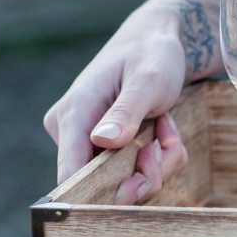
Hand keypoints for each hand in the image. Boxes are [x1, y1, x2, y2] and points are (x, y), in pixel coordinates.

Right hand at [43, 9, 190, 204]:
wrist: (156, 41)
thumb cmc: (151, 54)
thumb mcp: (147, 80)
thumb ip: (126, 111)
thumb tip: (102, 141)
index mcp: (73, 114)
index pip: (70, 175)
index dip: (101, 194)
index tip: (139, 185)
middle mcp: (71, 132)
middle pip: (103, 184)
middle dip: (145, 172)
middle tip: (166, 142)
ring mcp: (88, 141)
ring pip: (124, 180)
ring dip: (158, 162)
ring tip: (167, 126)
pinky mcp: (104, 146)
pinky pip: (133, 169)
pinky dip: (157, 156)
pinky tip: (163, 127)